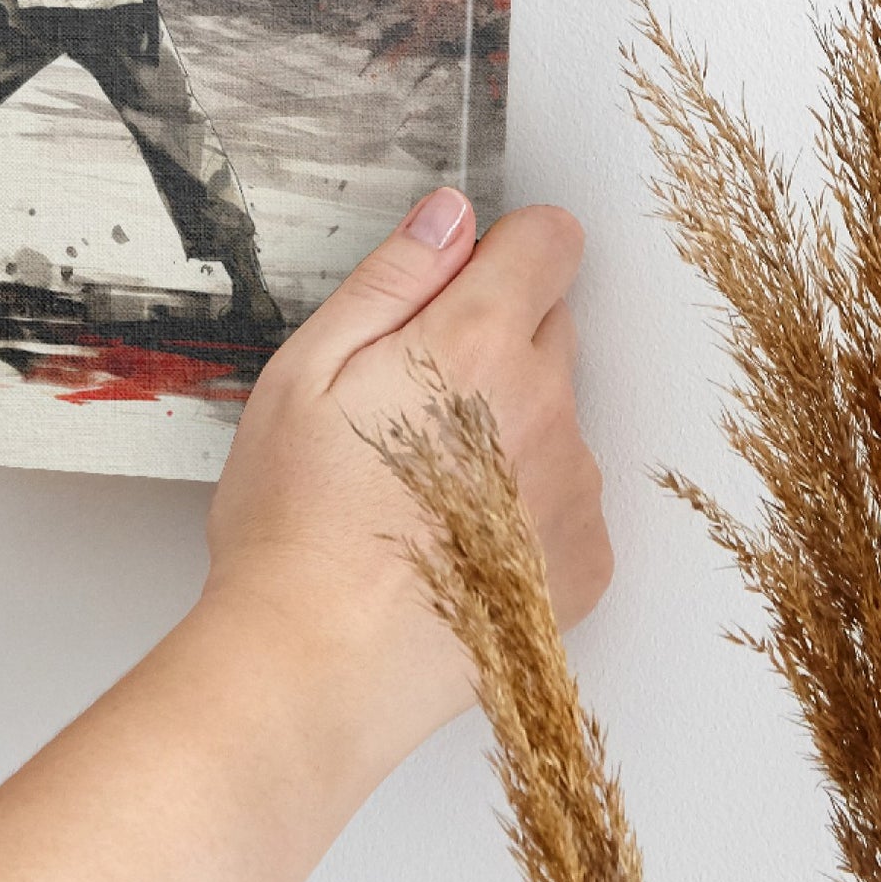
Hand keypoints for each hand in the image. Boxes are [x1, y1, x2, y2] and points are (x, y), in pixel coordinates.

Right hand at [203, 193, 610, 771]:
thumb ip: (392, 279)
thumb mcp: (306, 370)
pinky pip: (566, 497)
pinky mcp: (585, 562)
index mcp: (477, 344)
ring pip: (555, 415)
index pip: (550, 241)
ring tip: (419, 486)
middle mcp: (548, 407)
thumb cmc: (295, 522)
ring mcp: (574, 489)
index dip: (502, 249)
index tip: (457, 285)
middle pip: (551, 326)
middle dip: (492, 340)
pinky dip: (523, 505)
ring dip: (508, 426)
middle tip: (406, 401)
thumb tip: (450, 216)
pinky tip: (452, 538)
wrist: (317, 665)